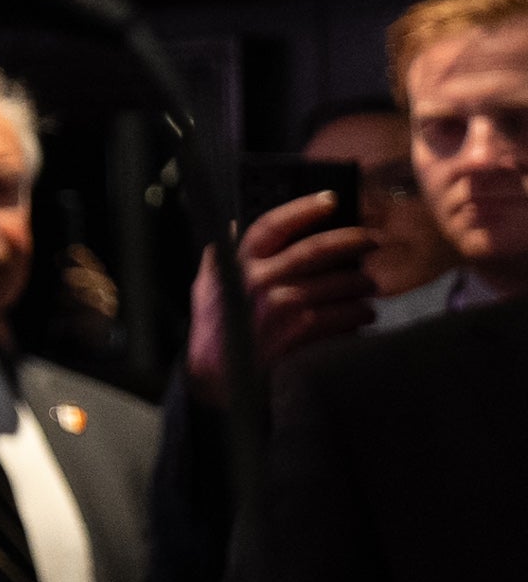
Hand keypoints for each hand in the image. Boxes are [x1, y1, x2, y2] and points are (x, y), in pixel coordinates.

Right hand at [186, 193, 380, 400]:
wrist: (218, 381)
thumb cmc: (215, 332)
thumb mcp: (207, 288)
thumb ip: (221, 257)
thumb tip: (233, 225)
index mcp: (238, 264)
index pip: (273, 225)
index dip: (304, 209)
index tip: (331, 200)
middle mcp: (261, 280)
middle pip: (318, 249)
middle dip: (353, 240)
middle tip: (373, 241)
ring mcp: (284, 307)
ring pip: (340, 284)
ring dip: (362, 284)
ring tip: (368, 287)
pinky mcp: (304, 333)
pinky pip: (346, 315)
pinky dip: (360, 314)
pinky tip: (363, 315)